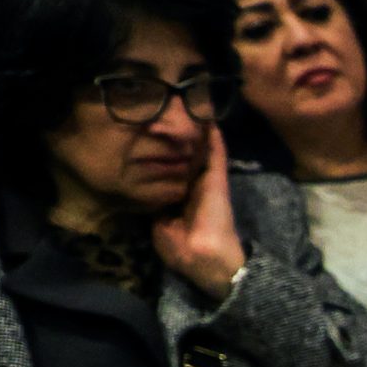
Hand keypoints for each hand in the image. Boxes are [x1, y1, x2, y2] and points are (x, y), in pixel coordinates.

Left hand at [152, 129, 246, 298]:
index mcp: (182, 201)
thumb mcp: (159, 226)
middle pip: (188, 159)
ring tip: (194, 110)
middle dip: (182, 141)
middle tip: (174, 116)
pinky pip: (216, 154)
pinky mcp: (217, 179)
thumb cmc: (179, 247)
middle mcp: (196, 188)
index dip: (165, 159)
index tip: (156, 141)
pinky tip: (210, 120)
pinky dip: (214, 138)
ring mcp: (208, 182)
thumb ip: (157, 208)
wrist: (202, 256)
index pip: (173, 175)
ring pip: (203, 153)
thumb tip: (149, 194)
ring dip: (199, 134)